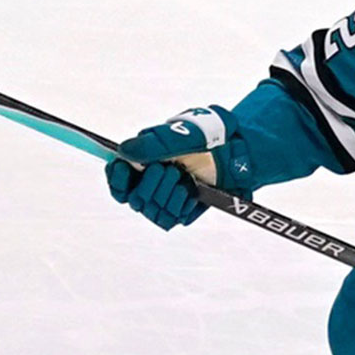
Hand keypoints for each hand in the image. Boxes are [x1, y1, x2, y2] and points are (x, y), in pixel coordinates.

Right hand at [107, 106, 232, 230]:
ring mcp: (166, 197)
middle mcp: (150, 182)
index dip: (117, 178)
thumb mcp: (180, 135)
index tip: (125, 169)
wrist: (237, 152)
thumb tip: (123, 151)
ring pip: (151, 211)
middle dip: (150, 185)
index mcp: (143, 161)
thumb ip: (152, 144)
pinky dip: (179, 206)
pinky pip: (169, 220)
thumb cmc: (207, 138)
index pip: (117, 179)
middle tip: (169, 170)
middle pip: (133, 199)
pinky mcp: (181, 210)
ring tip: (183, 179)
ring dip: (166, 195)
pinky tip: (190, 193)